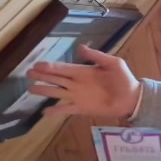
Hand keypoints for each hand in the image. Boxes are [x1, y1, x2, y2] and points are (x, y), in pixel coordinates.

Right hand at [26, 44, 140, 117]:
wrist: (131, 98)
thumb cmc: (124, 79)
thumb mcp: (113, 63)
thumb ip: (97, 56)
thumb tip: (80, 47)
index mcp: (83, 71)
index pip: (62, 68)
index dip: (49, 67)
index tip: (37, 64)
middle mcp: (77, 83)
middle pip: (56, 79)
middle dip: (42, 76)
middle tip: (28, 73)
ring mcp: (78, 96)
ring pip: (57, 93)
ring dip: (44, 91)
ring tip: (30, 89)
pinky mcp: (82, 108)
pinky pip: (66, 110)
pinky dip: (56, 111)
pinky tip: (44, 113)